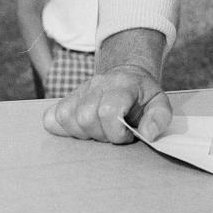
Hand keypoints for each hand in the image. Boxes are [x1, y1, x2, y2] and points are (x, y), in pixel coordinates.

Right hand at [43, 65, 171, 143]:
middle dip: (101, 135)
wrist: (128, 77)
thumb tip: (147, 133)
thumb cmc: (142, 96)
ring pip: (67, 118)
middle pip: (86, 117)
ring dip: (84, 133)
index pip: (109, 110)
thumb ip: (159, 117)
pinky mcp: (67, 99)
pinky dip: (63, 129)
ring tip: (100, 130)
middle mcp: (98, 83)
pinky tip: (81, 129)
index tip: (127, 136)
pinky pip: (52, 118)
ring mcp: (80, 90)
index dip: (117, 133)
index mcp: (123, 84)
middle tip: (114, 133)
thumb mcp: (159, 103)